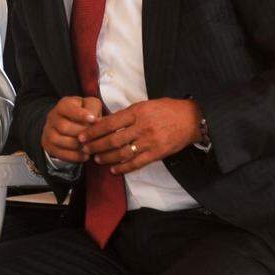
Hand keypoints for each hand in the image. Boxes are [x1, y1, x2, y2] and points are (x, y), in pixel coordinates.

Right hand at [41, 96, 102, 162]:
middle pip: (63, 126)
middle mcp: (53, 117)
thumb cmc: (83, 114)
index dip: (80, 114)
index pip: (68, 108)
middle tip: (94, 137)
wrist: (68, 124)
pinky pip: (59, 153)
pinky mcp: (49, 145)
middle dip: (80, 133)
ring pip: (59, 140)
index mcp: (63, 105)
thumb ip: (93, 109)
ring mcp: (48, 131)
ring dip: (77, 146)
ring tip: (90, 147)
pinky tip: (85, 156)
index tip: (93, 119)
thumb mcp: (89, 106)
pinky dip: (74, 156)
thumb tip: (96, 121)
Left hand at [78, 98, 201, 173]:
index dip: (93, 131)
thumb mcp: (145, 105)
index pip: (109, 123)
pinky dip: (123, 168)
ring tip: (96, 159)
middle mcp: (142, 127)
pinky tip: (114, 170)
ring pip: (122, 153)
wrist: (192, 119)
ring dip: (107, 157)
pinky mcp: (157, 154)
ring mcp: (150, 142)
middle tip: (84, 149)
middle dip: (95, 146)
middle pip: (113, 140)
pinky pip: (136, 163)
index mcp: (137, 112)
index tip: (82, 136)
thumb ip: (126, 114)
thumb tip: (105, 122)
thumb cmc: (167, 109)